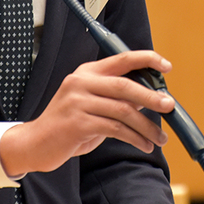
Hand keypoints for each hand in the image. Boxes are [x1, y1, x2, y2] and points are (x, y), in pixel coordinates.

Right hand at [0, 51, 173, 176]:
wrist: (34, 144)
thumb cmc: (68, 125)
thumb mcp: (91, 105)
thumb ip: (116, 99)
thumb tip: (151, 99)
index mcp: (87, 72)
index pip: (121, 59)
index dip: (146, 59)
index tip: (166, 66)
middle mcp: (81, 82)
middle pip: (126, 85)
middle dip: (152, 97)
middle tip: (170, 107)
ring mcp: (77, 102)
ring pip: (123, 111)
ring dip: (146, 126)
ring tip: (160, 138)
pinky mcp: (77, 123)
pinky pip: (115, 129)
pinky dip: (134, 138)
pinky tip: (144, 145)